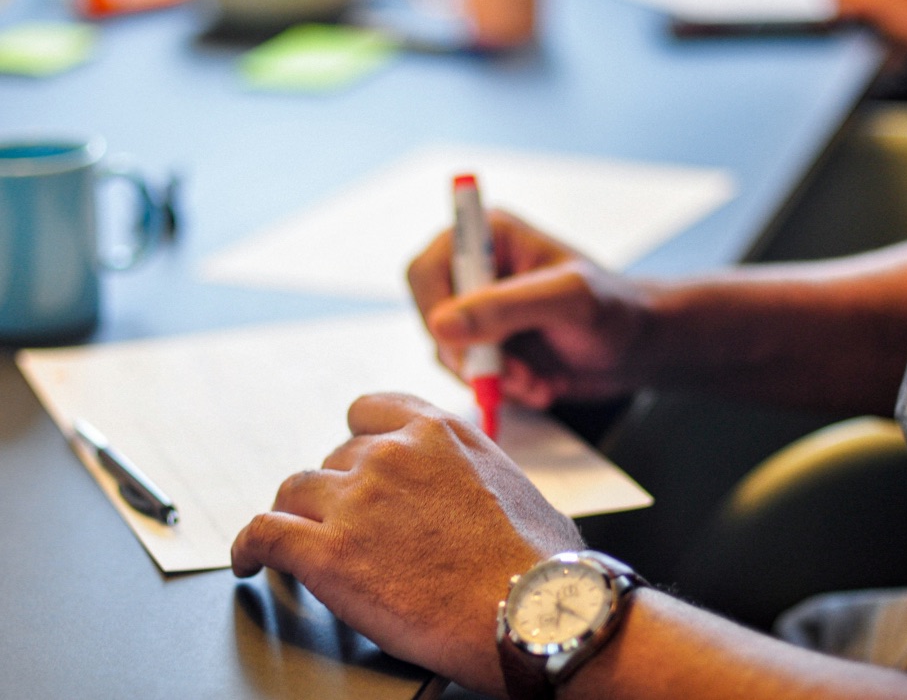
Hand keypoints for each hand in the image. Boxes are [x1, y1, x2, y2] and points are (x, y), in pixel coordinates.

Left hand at [231, 392, 583, 694]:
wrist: (533, 613)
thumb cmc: (540, 563)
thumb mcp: (516, 487)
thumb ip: (474, 472)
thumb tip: (473, 488)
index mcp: (438, 433)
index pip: (369, 410)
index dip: (356, 438)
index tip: (351, 459)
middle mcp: (391, 455)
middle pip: (333, 458)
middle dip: (337, 490)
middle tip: (346, 524)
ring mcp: (355, 501)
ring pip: (294, 492)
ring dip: (296, 516)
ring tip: (293, 539)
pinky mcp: (327, 554)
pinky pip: (262, 534)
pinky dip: (249, 547)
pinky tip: (250, 560)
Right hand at [407, 210, 653, 408]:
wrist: (640, 349)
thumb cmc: (614, 310)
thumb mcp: (567, 301)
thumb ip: (505, 308)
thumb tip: (440, 326)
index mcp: (488, 236)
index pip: (426, 271)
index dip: (435, 312)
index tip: (468, 348)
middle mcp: (476, 271)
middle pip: (431, 318)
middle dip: (471, 357)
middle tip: (517, 376)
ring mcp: (480, 312)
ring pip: (449, 355)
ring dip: (492, 380)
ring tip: (538, 382)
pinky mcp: (489, 347)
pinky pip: (469, 377)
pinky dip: (502, 391)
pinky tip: (540, 387)